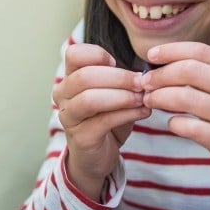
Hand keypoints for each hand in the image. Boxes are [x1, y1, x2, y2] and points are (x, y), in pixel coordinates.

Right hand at [53, 44, 150, 200]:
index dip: (97, 54)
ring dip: (122, 96)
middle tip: (142, 82)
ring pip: (90, 99)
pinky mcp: (80, 137)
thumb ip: (123, 80)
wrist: (97, 156)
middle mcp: (63, 95)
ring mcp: (69, 117)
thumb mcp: (114, 93)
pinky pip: (104, 120)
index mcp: (70, 78)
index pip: (74, 54)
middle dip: (119, 77)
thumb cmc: (106, 118)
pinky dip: (127, 114)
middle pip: (85, 76)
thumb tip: (146, 74)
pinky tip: (144, 112)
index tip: (116, 62)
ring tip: (143, 98)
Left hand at [141, 42, 209, 198]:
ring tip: (150, 101)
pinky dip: (173, 123)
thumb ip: (203, 74)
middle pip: (190, 71)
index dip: (171, 50)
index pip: (200, 51)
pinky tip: (172, 123)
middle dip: (161, 75)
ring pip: (187, 98)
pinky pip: (190, 127)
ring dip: (160, 97)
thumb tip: (160, 63)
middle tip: (145, 83)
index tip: (150, 55)